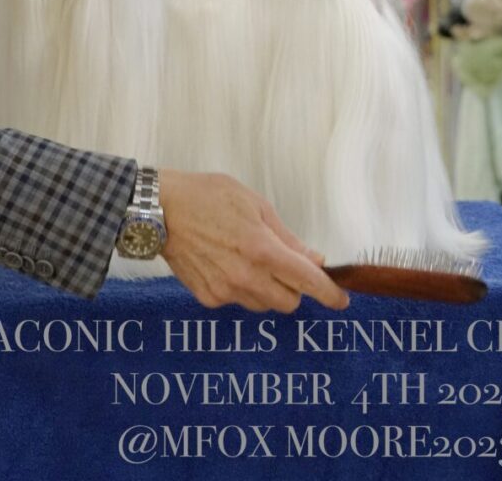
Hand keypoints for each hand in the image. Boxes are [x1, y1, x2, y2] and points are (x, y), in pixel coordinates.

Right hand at [158, 168, 349, 313]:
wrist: (159, 210)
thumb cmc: (208, 197)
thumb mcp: (256, 205)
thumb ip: (287, 238)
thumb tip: (313, 259)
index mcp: (262, 249)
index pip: (307, 281)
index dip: (329, 293)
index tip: (342, 299)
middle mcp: (245, 277)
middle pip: (289, 302)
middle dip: (295, 288)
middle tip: (286, 266)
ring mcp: (225, 291)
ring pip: (264, 304)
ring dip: (270, 290)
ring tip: (251, 260)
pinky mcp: (208, 297)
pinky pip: (239, 302)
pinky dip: (243, 289)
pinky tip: (229, 265)